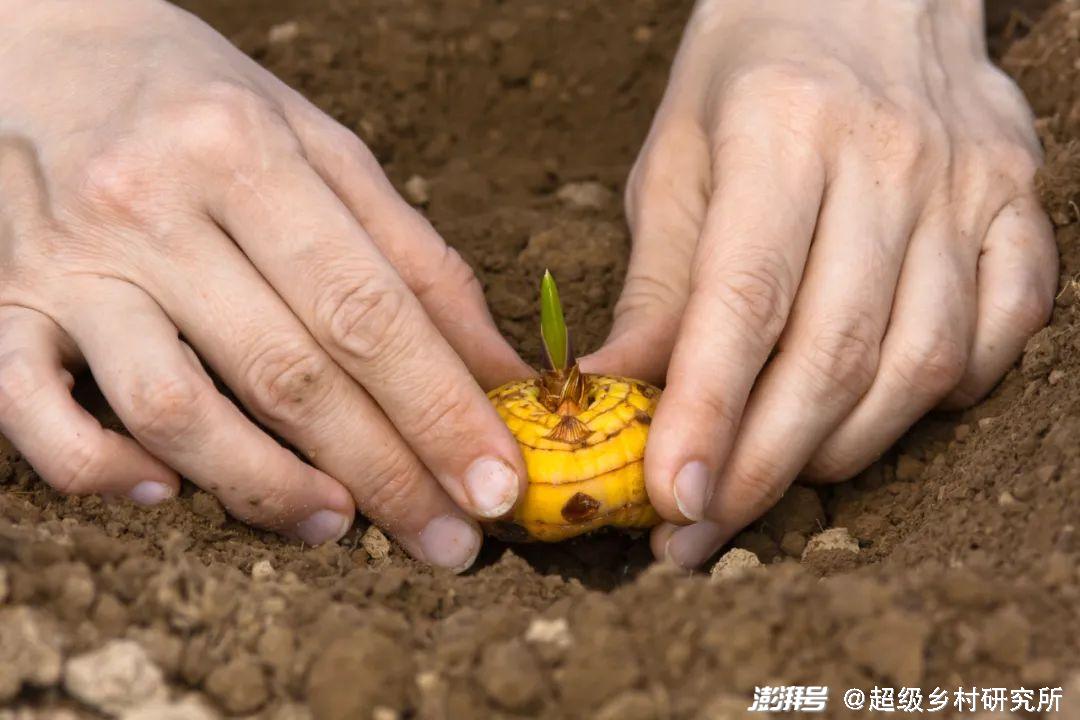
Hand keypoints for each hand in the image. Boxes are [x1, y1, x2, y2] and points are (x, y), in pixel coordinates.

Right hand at [0, 0, 530, 570]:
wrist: (41, 45)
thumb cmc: (204, 103)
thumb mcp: (322, 147)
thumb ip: (413, 257)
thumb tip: (497, 369)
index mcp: (245, 153)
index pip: (367, 309)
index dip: (440, 409)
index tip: (495, 483)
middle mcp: (150, 207)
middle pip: (288, 372)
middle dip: (385, 472)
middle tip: (448, 541)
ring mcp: (67, 263)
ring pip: (172, 408)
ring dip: (266, 487)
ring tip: (339, 523)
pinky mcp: (3, 303)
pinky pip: (31, 410)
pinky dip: (103, 469)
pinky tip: (169, 493)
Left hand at [583, 0, 1056, 566]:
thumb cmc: (751, 70)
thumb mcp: (677, 157)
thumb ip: (658, 282)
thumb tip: (612, 395)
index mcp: (785, 132)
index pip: (744, 303)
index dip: (708, 415)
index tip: (671, 501)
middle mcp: (888, 159)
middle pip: (835, 352)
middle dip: (765, 465)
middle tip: (704, 531)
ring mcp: (968, 184)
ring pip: (923, 360)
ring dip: (846, 445)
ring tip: (778, 478)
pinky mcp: (1019, 202)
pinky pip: (1005, 327)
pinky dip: (948, 391)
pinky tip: (884, 407)